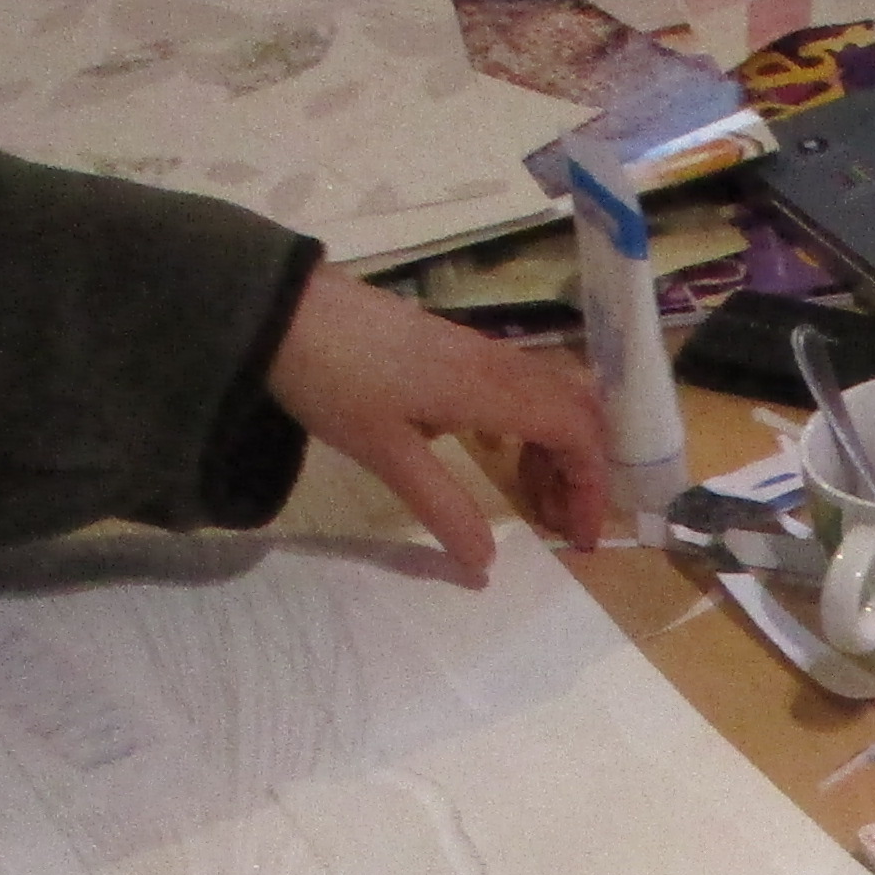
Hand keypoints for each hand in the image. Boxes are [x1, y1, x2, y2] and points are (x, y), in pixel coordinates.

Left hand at [266, 269, 606, 577]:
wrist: (283, 310)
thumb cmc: (335, 382)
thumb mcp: (386, 456)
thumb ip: (443, 509)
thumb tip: (486, 565)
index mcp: (492, 390)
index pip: (577, 434)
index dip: (591, 487)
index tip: (578, 537)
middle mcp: (499, 365)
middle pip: (577, 411)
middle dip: (582, 470)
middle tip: (559, 522)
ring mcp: (478, 351)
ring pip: (550, 396)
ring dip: (554, 448)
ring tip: (530, 498)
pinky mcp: (455, 347)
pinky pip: (518, 385)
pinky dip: (526, 426)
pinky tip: (492, 454)